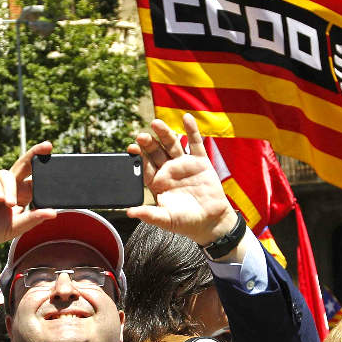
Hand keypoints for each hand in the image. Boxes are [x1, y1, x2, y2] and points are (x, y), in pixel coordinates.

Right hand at [0, 142, 59, 269]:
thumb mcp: (15, 227)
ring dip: (11, 189)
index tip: (58, 165)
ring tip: (8, 204)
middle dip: (36, 154)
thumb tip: (53, 213)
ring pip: (9, 175)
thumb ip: (33, 218)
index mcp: (21, 195)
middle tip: (47, 146)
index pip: (36, 181)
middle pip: (26, 165)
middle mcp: (10, 185)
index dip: (46, 174)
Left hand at [127, 114, 238, 245]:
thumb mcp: (166, 220)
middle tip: (142, 136)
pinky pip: (195, 143)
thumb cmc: (186, 222)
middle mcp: (169, 170)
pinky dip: (191, 130)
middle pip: (156, 152)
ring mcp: (184, 164)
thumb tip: (130, 213)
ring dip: (164, 133)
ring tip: (156, 123)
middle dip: (149, 143)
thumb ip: (149, 214)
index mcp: (158, 182)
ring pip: (172, 144)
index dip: (139, 156)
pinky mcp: (200, 162)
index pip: (146, 165)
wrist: (211, 222)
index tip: (131, 148)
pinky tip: (187, 118)